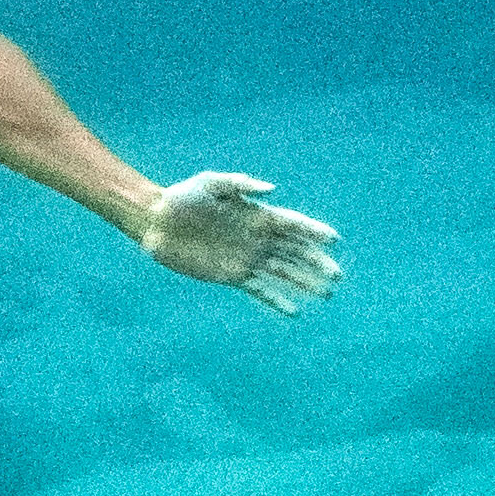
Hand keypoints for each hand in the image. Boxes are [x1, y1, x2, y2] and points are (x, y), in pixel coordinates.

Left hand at [133, 171, 341, 314]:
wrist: (157, 221)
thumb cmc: (183, 197)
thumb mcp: (210, 183)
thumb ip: (240, 184)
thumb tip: (272, 191)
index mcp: (256, 214)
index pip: (292, 224)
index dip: (313, 232)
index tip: (334, 240)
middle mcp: (256, 238)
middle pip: (295, 252)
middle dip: (316, 263)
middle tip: (338, 276)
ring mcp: (246, 257)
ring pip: (283, 272)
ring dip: (304, 283)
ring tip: (326, 294)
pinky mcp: (231, 275)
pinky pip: (259, 290)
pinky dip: (277, 300)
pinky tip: (294, 312)